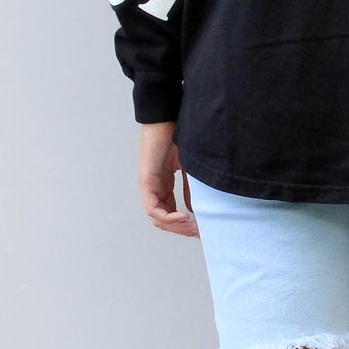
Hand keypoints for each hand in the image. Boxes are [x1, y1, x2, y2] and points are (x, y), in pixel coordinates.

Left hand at [137, 121, 198, 235]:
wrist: (168, 116)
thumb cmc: (179, 136)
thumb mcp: (190, 168)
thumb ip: (192, 189)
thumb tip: (194, 210)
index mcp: (164, 184)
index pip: (170, 212)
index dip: (185, 224)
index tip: (202, 228)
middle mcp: (155, 187)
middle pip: (163, 219)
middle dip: (182, 229)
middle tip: (199, 233)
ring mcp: (149, 185)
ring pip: (157, 218)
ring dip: (175, 226)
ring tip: (192, 227)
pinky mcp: (146, 180)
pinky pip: (153, 208)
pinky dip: (168, 217)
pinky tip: (184, 216)